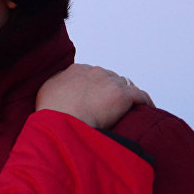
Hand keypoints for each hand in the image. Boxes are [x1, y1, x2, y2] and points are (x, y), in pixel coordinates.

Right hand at [35, 64, 153, 128]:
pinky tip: (148, 109)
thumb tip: (62, 88)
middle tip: (109, 106)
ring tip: (128, 108)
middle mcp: (94, 71)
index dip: (93, 86)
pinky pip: (140, 96)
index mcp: (76, 70)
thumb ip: (57, 84)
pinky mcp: (123, 95)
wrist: (62, 122)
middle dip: (109, 90)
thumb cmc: (52, 113)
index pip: (90, 74)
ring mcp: (109, 82)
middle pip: (108, 78)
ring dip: (124, 95)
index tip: (94, 97)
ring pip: (123, 85)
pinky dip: (145, 101)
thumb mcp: (46, 91)